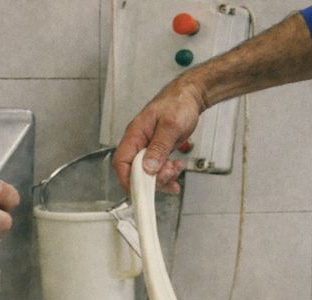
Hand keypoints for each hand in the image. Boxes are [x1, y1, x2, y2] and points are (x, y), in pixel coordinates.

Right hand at [112, 77, 204, 192]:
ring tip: (175, 169)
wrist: (190, 97)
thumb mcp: (170, 125)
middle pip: (135, 171)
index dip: (128, 179)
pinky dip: (167, 174)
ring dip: (162, 177)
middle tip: (167, 175)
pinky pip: (158, 169)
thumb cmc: (178, 103)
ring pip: (148, 173)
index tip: (140, 190)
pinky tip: (176, 170)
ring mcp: (147, 148)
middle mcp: (138, 142)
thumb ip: (158, 147)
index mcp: (135, 134)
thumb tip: (148, 168)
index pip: (122, 162)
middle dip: (151, 179)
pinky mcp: (157, 151)